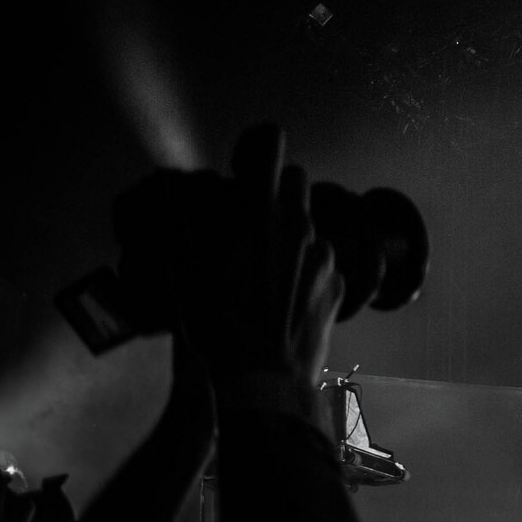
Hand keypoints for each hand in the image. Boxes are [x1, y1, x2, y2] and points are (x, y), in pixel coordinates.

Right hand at [178, 125, 343, 424]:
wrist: (261, 378)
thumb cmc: (216, 323)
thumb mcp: (183, 268)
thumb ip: (187, 222)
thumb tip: (189, 199)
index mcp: (257, 212)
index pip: (269, 144)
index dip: (258, 144)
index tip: (249, 159)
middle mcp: (297, 225)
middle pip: (294, 179)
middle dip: (274, 190)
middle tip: (251, 218)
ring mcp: (323, 253)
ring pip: (309, 222)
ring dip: (291, 232)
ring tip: (265, 267)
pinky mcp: (338, 281)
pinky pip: (322, 261)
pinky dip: (307, 269)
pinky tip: (285, 295)